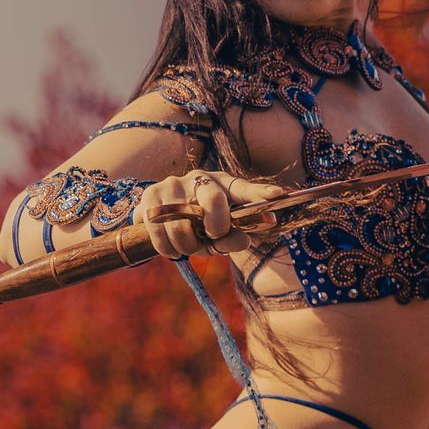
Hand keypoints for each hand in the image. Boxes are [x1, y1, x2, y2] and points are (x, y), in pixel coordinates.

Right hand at [138, 171, 286, 258]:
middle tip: (212, 235)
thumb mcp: (217, 234)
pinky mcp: (149, 197)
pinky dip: (167, 249)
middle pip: (214, 199)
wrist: (157, 218)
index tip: (278, 195)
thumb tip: (244, 240)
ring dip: (188, 246)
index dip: (260, 192)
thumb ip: (231, 238)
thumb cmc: (195, 226)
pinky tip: (171, 248)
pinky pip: (160, 233)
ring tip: (188, 245)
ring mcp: (172, 185)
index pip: (243, 189)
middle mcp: (198, 179)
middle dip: (216, 225)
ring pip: (184, 225)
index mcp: (221, 185)